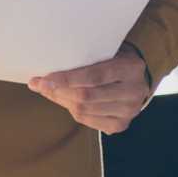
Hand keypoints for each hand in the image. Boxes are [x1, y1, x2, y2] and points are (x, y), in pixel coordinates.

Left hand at [26, 44, 153, 134]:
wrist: (137, 77)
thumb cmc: (114, 59)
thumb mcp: (105, 52)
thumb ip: (83, 58)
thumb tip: (47, 68)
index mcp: (130, 68)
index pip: (93, 76)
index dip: (66, 79)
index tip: (44, 78)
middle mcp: (133, 92)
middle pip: (86, 96)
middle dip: (58, 90)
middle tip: (39, 84)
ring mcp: (129, 111)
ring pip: (84, 110)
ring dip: (62, 100)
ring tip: (49, 90)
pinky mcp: (121, 125)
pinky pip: (88, 121)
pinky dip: (72, 110)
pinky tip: (64, 100)